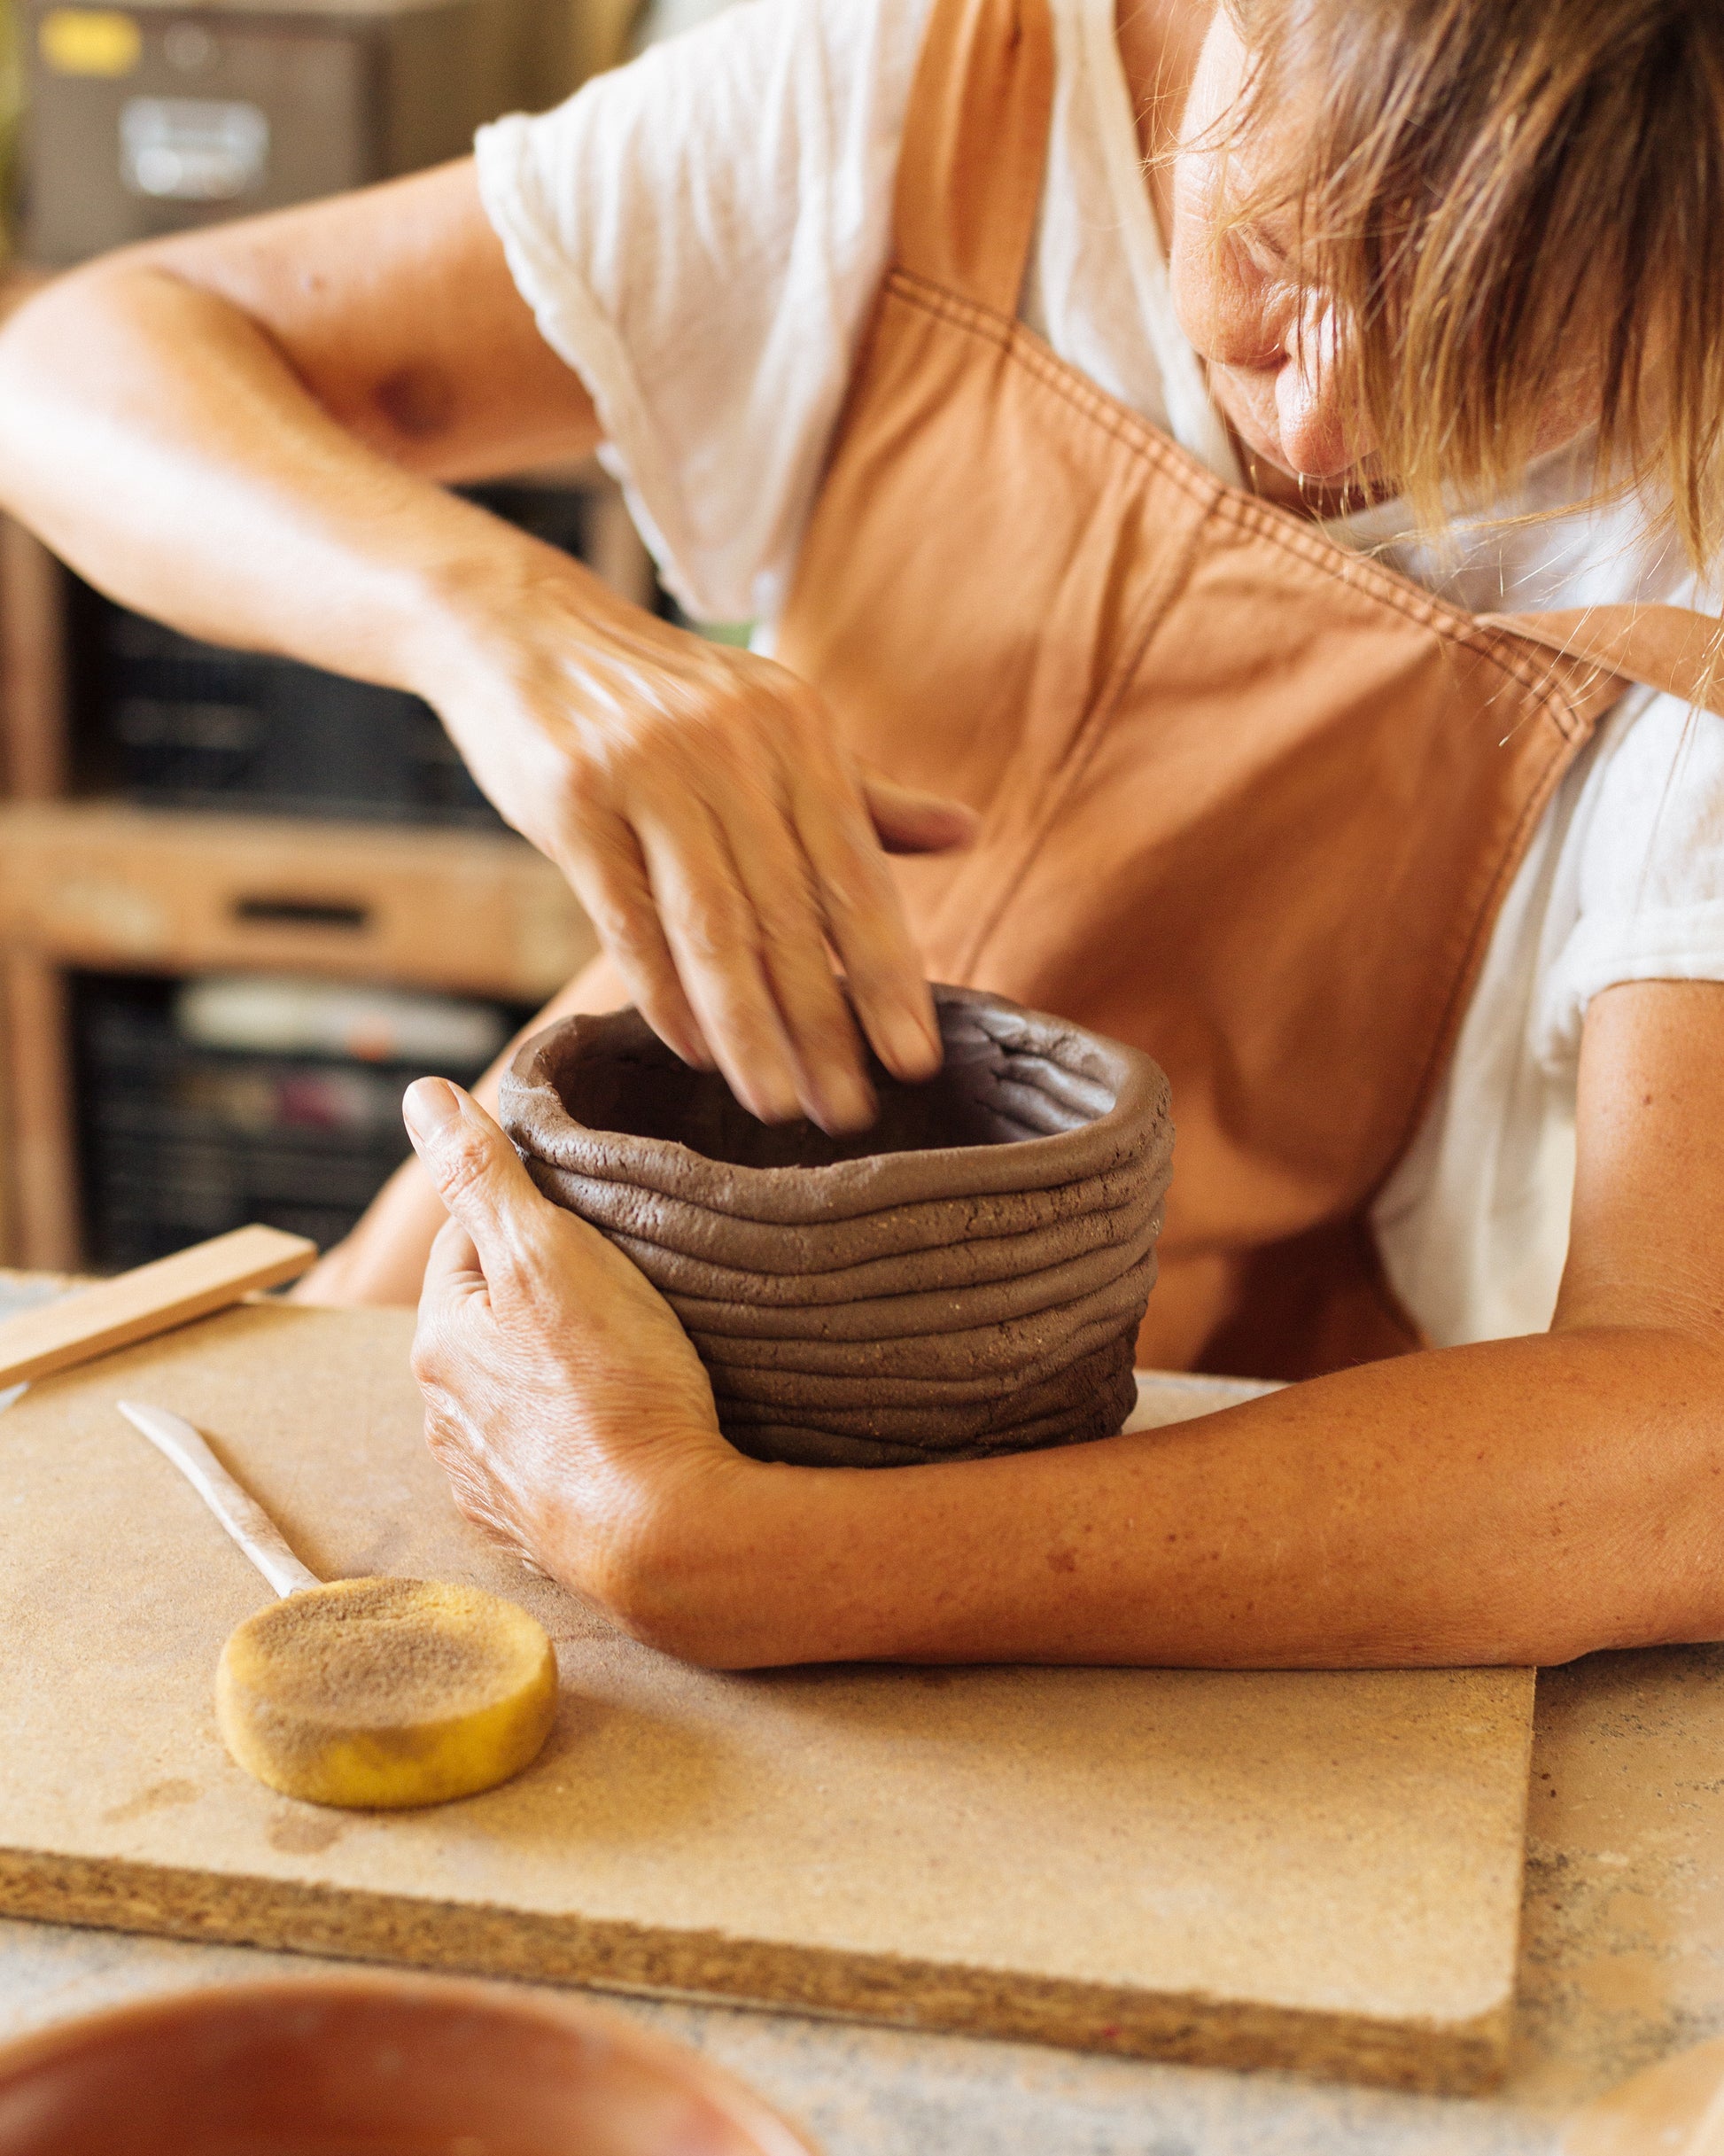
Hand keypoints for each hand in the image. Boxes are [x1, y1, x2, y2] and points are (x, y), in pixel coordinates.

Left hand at [404, 1076, 749, 1629]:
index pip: (468, 1242)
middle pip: (488, 1321)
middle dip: (540, 1297)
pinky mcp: (530, 1526)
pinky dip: (570, 1441)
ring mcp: (486, 1476)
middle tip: (618, 1285)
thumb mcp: (549, 1251)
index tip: (586, 1217)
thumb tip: (422, 1097)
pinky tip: (615, 1433)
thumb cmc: (614, 1383)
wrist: (664, 1530)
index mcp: (441, 1338)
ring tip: (624, 1361)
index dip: (527, 1216)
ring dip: (552, 1372)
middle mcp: (444, 1413)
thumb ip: (484, 1172)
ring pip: (512, 1394)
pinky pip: (541, 1462)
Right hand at [422, 549, 976, 1132]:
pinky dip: (663, 994)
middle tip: (846, 1113)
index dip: (889, 976)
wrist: (522, 627)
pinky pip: (628, 921)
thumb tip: (967, 833)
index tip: (913, 1062)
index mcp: (797, 730)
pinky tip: (693, 1052)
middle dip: (823, 1027)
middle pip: (790, 917)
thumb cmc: (661, 696)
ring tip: (778, 1106)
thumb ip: (862, 793)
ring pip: (714, 930)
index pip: (856, 878)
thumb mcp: (770, 722)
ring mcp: (648, 770)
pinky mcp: (573, 800)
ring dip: (750, 1030)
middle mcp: (732, 746)